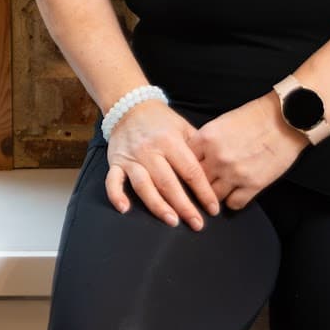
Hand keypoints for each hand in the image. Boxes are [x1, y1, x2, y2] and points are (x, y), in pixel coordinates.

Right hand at [105, 99, 220, 229]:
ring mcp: (131, 158)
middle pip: (168, 182)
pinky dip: (116, 195)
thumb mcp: (183, 127)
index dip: (203, 191)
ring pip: (144, 186)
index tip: (213, 208)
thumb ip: (198, 148)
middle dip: (184, 206)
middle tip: (197, 224)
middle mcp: (150, 150)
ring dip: (157, 205)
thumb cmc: (161, 120)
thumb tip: (216, 174)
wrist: (129, 105)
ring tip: (172, 221)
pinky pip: (113, 181)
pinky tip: (125, 209)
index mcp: (170, 141)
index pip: (190, 171)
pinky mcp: (116, 162)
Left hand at [191, 93, 307, 210]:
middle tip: (199, 188)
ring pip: (212, 197)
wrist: (284, 120)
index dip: (183, 169)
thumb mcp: (220, 123)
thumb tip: (191, 158)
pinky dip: (233, 201)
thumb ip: (204, 142)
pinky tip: (235, 193)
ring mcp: (235, 173)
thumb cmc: (253, 118)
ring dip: (214, 195)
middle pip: (195, 182)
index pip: (182, 162)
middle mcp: (217, 158)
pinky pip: (234, 204)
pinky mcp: (253, 185)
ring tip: (218, 192)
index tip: (184, 174)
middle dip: (196, 185)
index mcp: (205, 139)